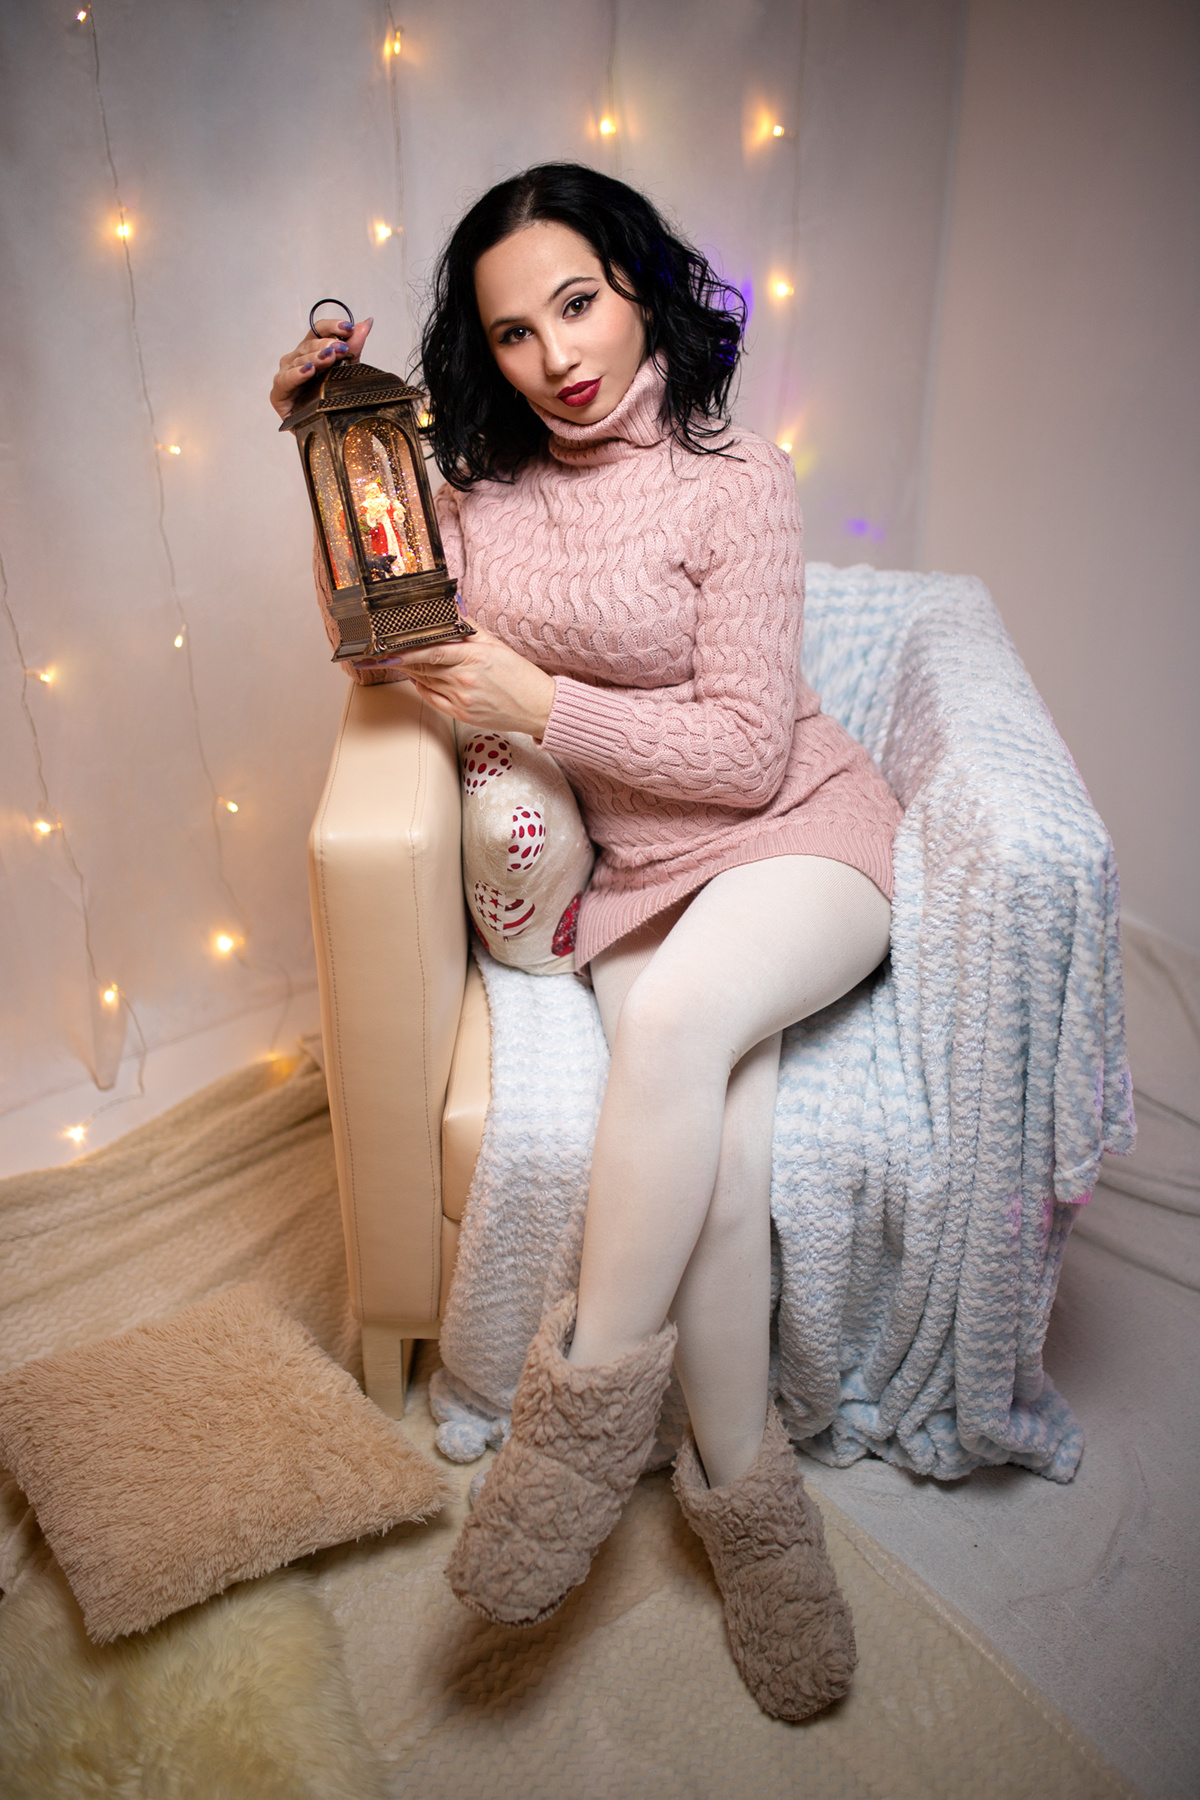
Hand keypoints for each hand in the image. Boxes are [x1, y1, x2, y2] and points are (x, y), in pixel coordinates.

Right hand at [270, 314, 373, 418]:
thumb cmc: (330, 399)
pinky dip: (297, 374)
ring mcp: (287, 374)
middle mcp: (297, 358)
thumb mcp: (347, 370)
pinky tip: (308, 371)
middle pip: (309, 345)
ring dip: (315, 358)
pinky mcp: (279, 393)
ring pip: (299, 360)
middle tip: (342, 348)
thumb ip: (354, 347)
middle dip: (327, 345)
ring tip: (329, 357)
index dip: (332, 326)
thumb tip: (367, 323)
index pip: (318, 329)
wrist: (323, 430)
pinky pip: (286, 380)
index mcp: (312, 350)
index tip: (348, 327)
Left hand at [370, 624, 555, 737]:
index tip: (385, 650)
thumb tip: (450, 611)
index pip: (430, 651)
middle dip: (400, 660)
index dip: (404, 651)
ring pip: (425, 682)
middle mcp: (465, 680)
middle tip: (381, 653)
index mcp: (474, 657)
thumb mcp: (495, 644)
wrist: (538, 707)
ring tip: (398, 662)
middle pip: (422, 667)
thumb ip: (469, 628)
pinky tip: (419, 680)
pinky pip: (433, 699)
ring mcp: (462, 700)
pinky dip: (422, 688)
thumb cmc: (519, 675)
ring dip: (409, 672)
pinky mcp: (462, 715)